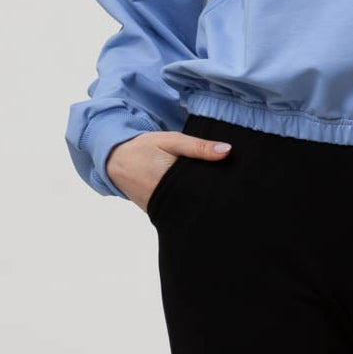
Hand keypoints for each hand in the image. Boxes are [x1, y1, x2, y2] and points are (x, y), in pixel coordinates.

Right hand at [106, 131, 232, 211]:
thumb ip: (199, 147)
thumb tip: (228, 151)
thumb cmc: (145, 147)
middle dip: (211, 195)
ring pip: (187, 207)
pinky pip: (177, 209)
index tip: (235, 182)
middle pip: (197, 202)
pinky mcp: (156, 213)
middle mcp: (164, 202)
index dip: (218, 186)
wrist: (116, 160)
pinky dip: (187, 202)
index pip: (202, 190)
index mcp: (169, 183)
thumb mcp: (172, 141)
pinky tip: (198, 196)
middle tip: (230, 187)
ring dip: (199, 199)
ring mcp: (159, 210)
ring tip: (217, 192)